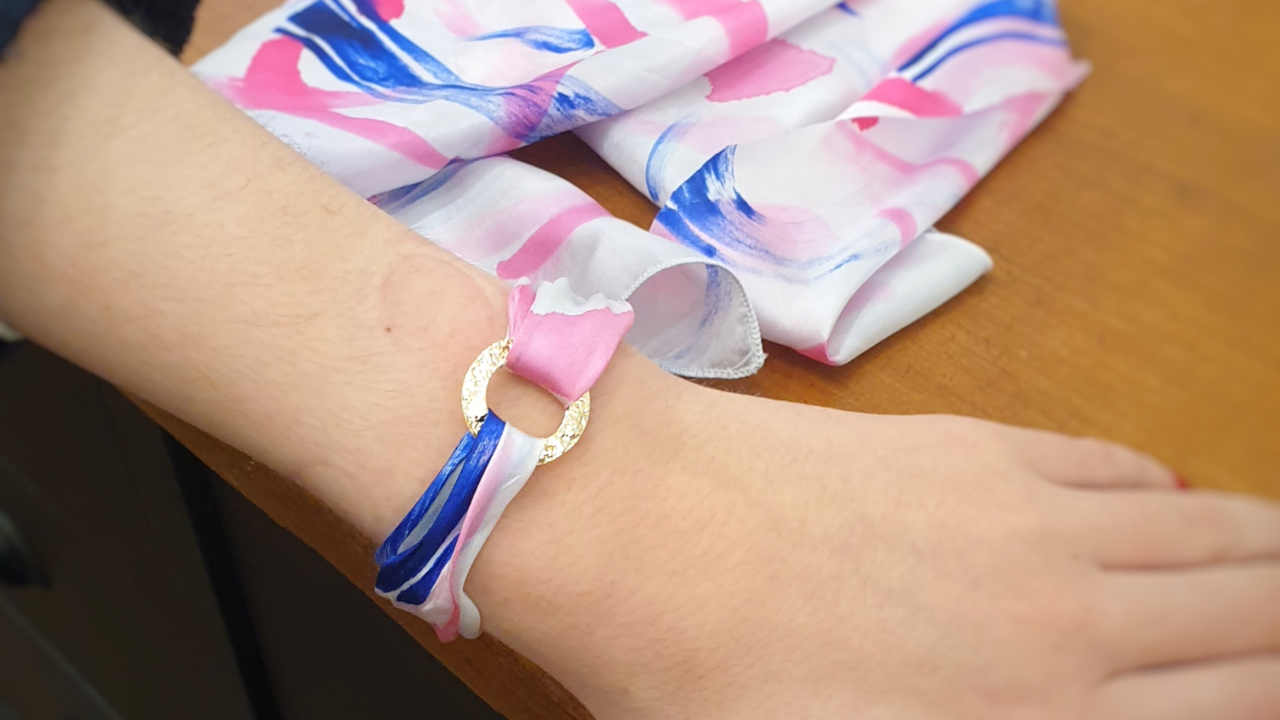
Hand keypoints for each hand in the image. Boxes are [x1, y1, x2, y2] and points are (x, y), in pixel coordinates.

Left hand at [472, 376, 1279, 719]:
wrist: (632, 520)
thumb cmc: (707, 681)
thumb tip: (1047, 708)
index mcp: (1040, 719)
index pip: (1234, 700)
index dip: (1274, 686)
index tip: (1275, 683)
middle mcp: (1066, 618)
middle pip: (1244, 612)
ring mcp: (1026, 515)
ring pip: (1201, 531)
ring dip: (1259, 547)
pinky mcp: (974, 443)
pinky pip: (1112, 465)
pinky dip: (1165, 486)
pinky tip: (1174, 492)